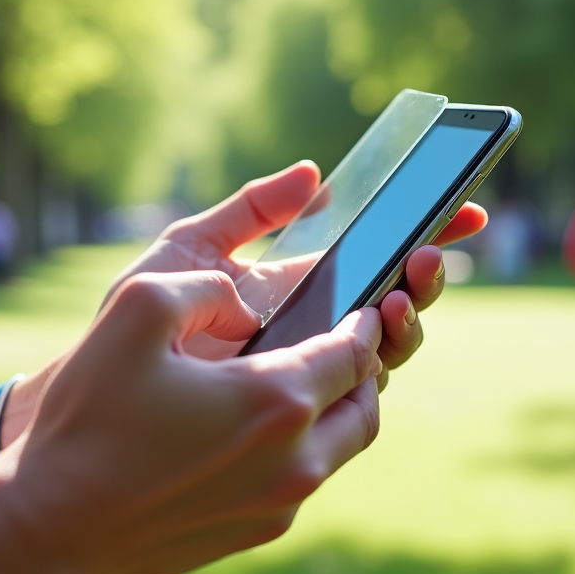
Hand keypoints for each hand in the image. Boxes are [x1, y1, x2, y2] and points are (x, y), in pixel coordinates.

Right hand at [9, 270, 383, 573]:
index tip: (364, 309)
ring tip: (312, 386)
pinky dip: (304, 449)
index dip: (363, 324)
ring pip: (339, 450)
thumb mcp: (136, 311)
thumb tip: (241, 297)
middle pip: (363, 408)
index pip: (352, 353)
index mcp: (276, 400)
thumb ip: (204, 285)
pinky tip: (264, 432)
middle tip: (349, 347)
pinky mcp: (256, 533)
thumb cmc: (91, 418)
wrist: (54, 526)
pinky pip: (302, 482)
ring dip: (338, 413)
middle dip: (364, 372)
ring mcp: (278, 506)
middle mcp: (293, 460)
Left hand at [106, 161, 487, 384]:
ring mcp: (314, 363)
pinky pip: (362, 381)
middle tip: (427, 257)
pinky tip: (379, 327)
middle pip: (395, 297)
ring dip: (411, 313)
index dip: (422, 230)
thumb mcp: (192, 246)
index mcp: (298, 280)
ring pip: (390, 341)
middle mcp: (317, 322)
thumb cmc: (142, 314)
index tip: (465, 207)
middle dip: (425, 275)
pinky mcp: (305, 401)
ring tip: (402, 293)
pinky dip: (382, 353)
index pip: (373, 253)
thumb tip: (312, 172)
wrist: (110, 383)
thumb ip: (250, 210)